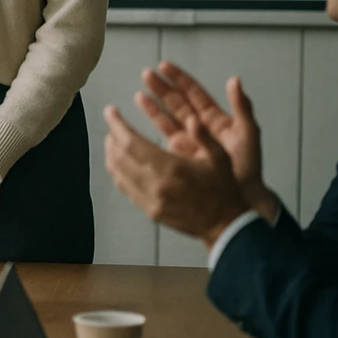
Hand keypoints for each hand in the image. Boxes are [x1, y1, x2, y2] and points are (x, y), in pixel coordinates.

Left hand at [103, 105, 249, 246]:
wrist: (226, 226)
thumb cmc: (223, 190)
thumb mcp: (220, 158)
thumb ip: (203, 136)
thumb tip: (191, 118)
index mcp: (171, 168)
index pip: (131, 142)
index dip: (117, 125)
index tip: (111, 111)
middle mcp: (156, 184)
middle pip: (119, 156)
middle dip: (112, 136)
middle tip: (112, 123)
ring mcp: (151, 200)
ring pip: (118, 173)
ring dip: (111, 154)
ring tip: (113, 140)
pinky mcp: (150, 211)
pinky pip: (125, 189)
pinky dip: (117, 172)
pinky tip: (119, 164)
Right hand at [135, 62, 276, 220]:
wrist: (242, 198)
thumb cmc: (249, 168)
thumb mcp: (248, 135)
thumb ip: (242, 107)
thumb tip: (235, 80)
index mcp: (215, 119)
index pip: (194, 93)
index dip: (179, 79)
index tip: (164, 66)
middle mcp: (199, 126)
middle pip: (177, 101)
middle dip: (161, 87)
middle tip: (146, 74)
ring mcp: (188, 140)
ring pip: (167, 116)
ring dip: (153, 103)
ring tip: (139, 91)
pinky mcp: (179, 155)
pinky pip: (163, 135)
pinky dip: (152, 123)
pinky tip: (142, 115)